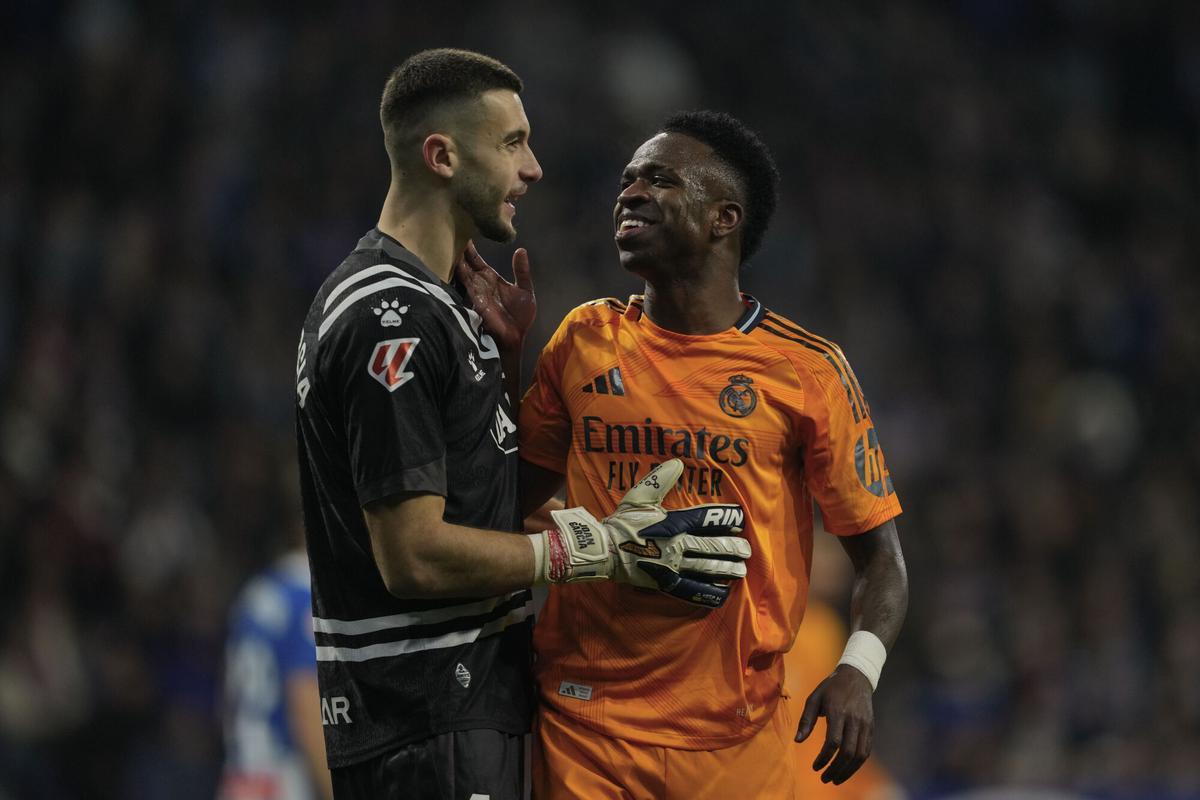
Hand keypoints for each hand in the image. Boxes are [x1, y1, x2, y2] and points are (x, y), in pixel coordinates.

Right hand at [455, 241, 534, 351]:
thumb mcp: (525, 290)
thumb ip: (522, 271)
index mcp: (490, 278)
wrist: (516, 337)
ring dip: (454, 256)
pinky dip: (456, 270)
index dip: (470, 247)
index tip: (463, 230)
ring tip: (445, 238)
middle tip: (448, 229)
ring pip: (461, 269)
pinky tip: (450, 258)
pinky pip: (463, 281)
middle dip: (457, 248)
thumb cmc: (519, 317)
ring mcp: (475, 289)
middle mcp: (479, 282)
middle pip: (465, 261)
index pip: (477, 259)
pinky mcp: (474, 297)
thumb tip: (521, 250)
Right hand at [533, 459, 751, 607]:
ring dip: (726, 569)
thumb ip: (658, 480)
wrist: (601, 551)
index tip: (740, 521)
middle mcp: (676, 545)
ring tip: (741, 570)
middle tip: (747, 549)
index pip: (705, 520)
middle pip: (712, 546)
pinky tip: (721, 593)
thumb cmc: (620, 524)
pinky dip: (708, 592)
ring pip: (706, 568)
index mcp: (673, 523)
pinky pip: (691, 589)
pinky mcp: (665, 583)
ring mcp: (672, 566)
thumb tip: (677, 462)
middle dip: (732, 548)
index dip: (725, 520)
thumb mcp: (638, 497)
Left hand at [795, 665, 874, 783]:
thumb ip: (806, 720)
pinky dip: (857, 764)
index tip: (815, 767)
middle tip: (824, 779)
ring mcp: (865, 724)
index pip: (833, 742)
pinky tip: (846, 769)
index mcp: (838, 712)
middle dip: (835, 769)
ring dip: (847, 771)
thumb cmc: (831, 688)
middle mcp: (854, 720)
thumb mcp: (814, 698)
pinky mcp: (871, 728)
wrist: (857, 676)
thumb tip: (797, 741)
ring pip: (860, 755)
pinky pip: (866, 751)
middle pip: (848, 752)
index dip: (824, 758)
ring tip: (835, 779)